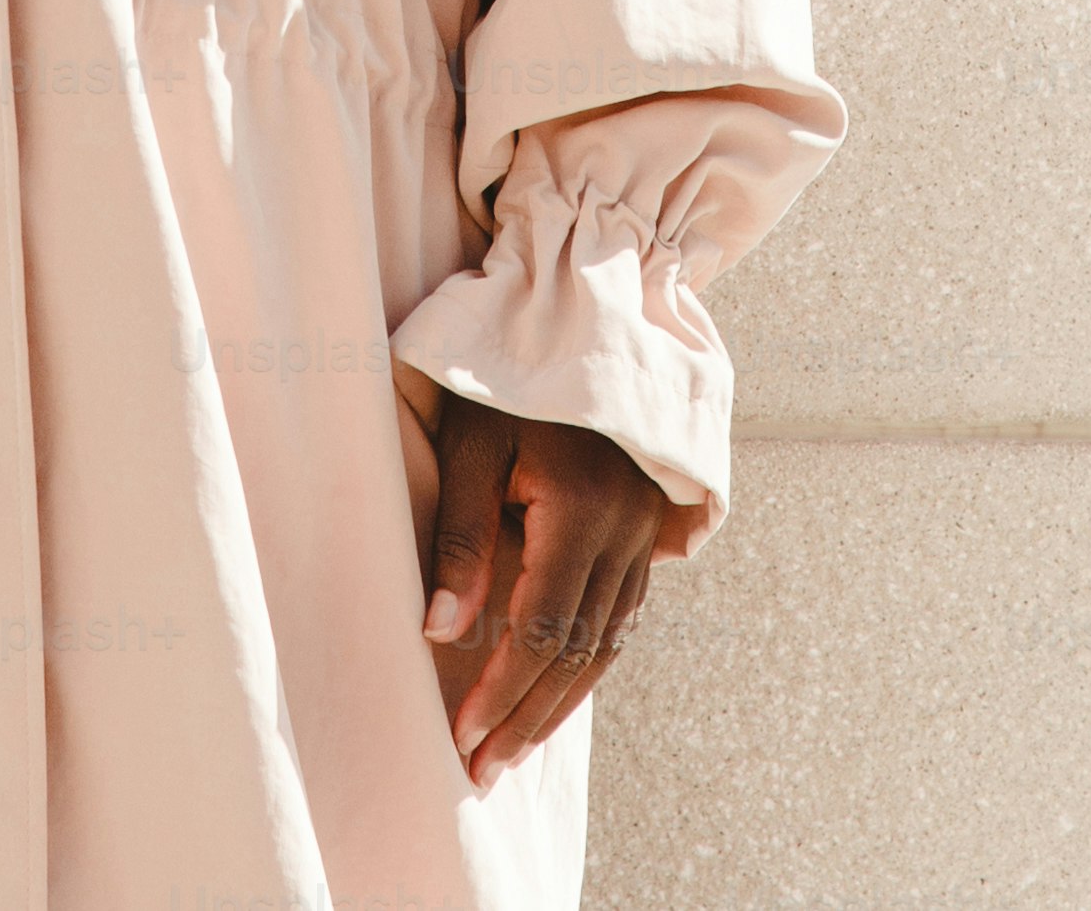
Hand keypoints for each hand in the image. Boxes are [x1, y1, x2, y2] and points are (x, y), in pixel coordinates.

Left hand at [419, 397, 695, 791]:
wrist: (587, 319)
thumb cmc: (510, 377)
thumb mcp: (472, 441)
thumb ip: (459, 535)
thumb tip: (441, 632)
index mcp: (582, 509)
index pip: (541, 628)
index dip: (501, 692)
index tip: (460, 738)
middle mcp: (626, 530)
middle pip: (577, 651)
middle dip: (526, 718)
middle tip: (480, 771)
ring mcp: (645, 532)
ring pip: (607, 641)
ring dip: (559, 703)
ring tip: (512, 750)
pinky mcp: (649, 530)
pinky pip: (623, 615)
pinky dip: (588, 663)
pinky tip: (557, 692)